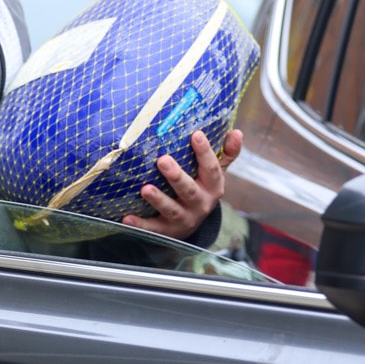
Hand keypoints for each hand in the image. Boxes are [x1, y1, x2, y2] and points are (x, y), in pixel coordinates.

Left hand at [122, 128, 241, 239]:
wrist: (193, 226)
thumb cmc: (201, 189)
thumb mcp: (214, 174)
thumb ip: (226, 154)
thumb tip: (237, 132)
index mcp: (213, 187)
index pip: (211, 169)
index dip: (205, 152)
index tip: (196, 134)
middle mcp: (200, 204)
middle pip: (189, 190)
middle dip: (176, 176)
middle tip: (162, 160)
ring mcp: (184, 219)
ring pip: (172, 210)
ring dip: (159, 199)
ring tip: (145, 188)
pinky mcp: (167, 231)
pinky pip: (153, 228)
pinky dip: (140, 224)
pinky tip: (127, 218)